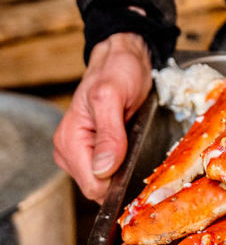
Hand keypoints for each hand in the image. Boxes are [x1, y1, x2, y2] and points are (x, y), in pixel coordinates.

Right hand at [53, 33, 151, 200]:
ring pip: (104, 180)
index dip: (116, 181)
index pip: (92, 185)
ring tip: (134, 141)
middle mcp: (69, 150)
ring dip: (123, 168)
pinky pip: (109, 170)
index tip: (136, 164)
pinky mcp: (93, 150)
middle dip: (120, 174)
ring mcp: (80, 152)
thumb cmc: (118, 70)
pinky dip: (122, 162)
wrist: (124, 57)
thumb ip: (109, 134)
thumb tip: (103, 170)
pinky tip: (130, 145)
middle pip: (98, 186)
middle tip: (138, 147)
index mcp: (69, 140)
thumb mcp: (113, 96)